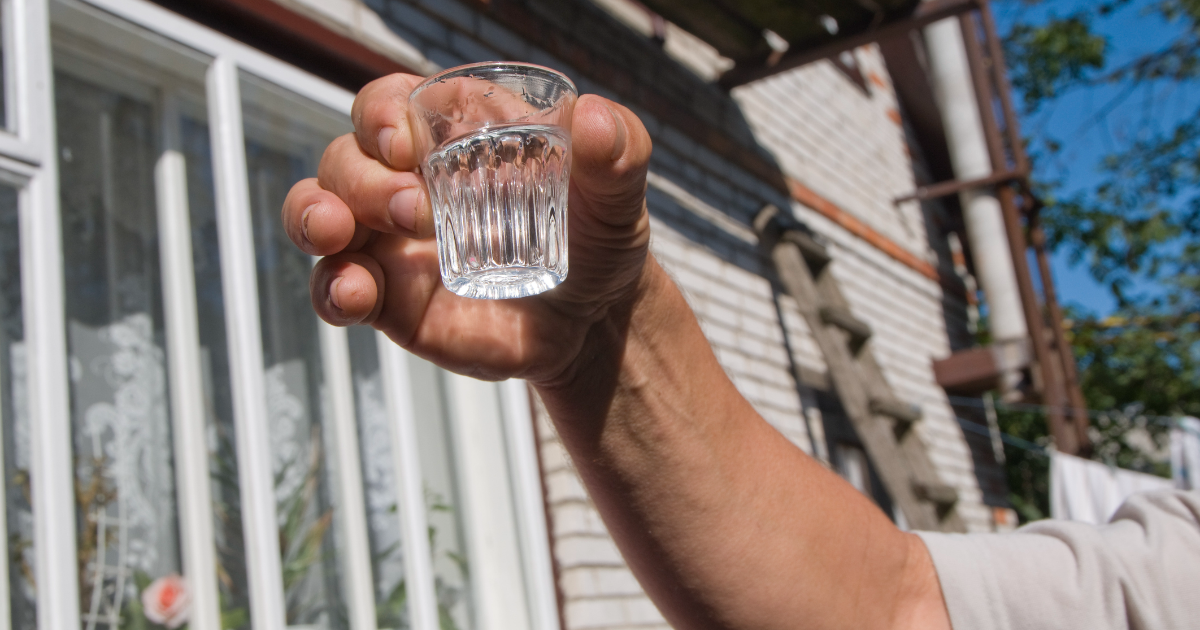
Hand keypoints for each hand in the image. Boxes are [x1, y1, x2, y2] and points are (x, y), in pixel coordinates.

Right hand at [281, 73, 653, 383]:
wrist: (595, 320)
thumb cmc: (597, 236)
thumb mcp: (618, 194)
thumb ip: (618, 153)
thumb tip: (596, 119)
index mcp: (449, 138)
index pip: (389, 105)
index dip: (381, 115)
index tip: (404, 142)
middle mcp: (405, 182)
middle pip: (345, 158)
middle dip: (362, 178)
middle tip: (413, 209)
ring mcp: (390, 244)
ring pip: (319, 213)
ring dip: (315, 216)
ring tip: (339, 234)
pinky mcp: (389, 300)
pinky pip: (336, 289)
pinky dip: (332, 289)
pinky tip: (354, 295)